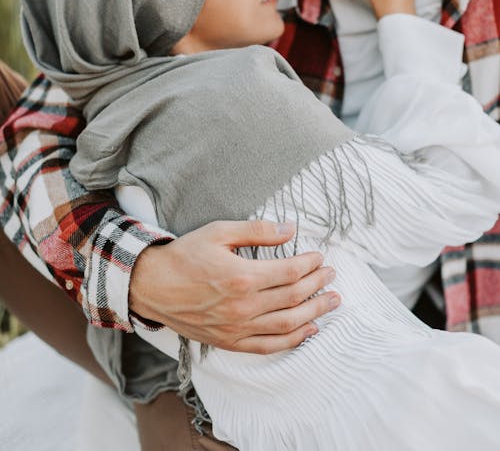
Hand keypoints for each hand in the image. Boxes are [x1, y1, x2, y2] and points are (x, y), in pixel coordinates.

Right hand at [129, 219, 338, 353]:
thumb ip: (256, 231)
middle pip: (293, 297)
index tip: (319, 257)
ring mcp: (237, 328)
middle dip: (318, 285)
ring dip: (315, 312)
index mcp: (241, 276)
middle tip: (331, 275)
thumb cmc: (185, 256)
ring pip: (288, 324)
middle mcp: (243, 306)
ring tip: (332, 301)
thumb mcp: (219, 231)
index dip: (310, 264)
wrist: (153, 286)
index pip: (289, 272)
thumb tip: (289, 229)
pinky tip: (309, 329)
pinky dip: (293, 340)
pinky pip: (269, 346)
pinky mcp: (230, 342)